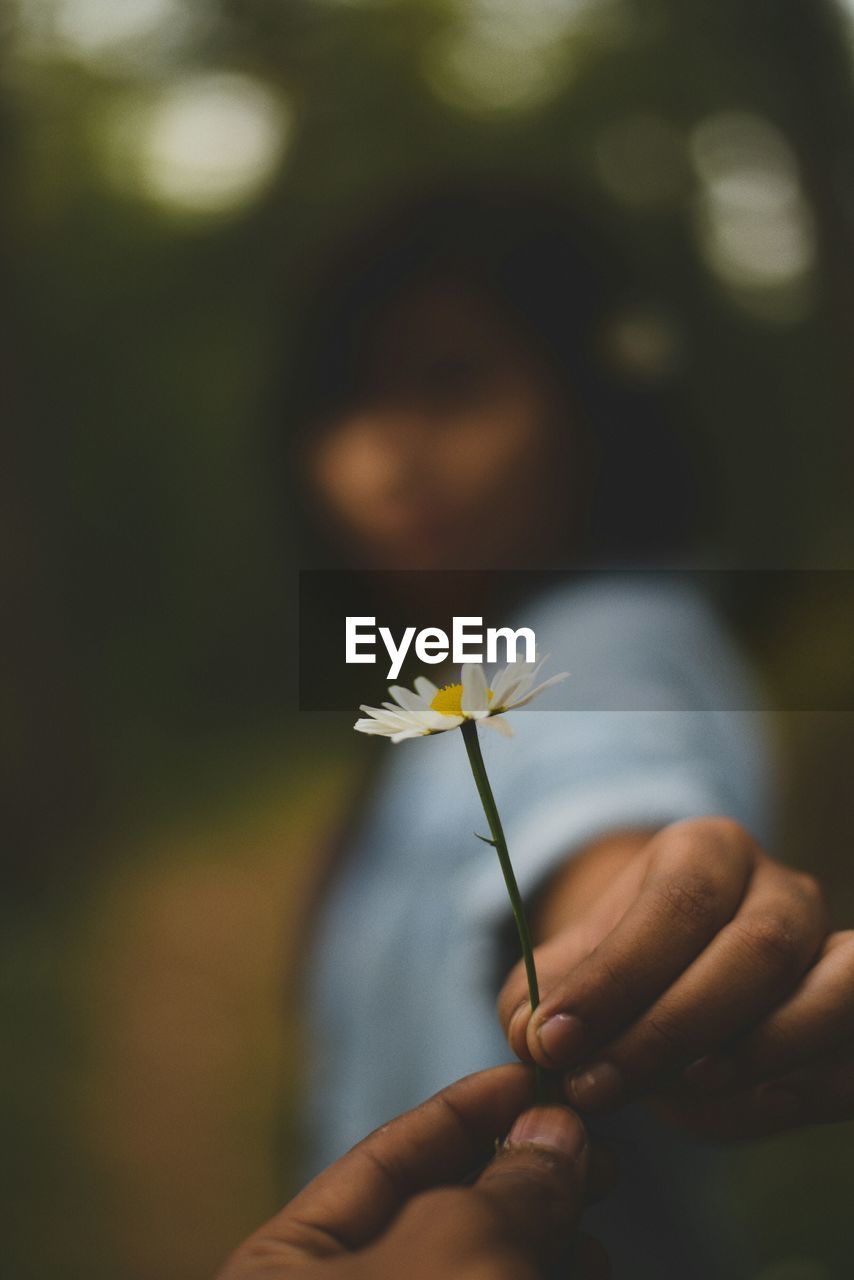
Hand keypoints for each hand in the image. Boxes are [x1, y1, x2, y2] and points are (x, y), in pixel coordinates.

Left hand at [217, 1065, 610, 1278]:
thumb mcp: (458, 1255)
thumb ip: (503, 1186)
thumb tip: (557, 1125)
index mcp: (286, 1264)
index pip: (385, 1157)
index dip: (469, 1110)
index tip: (540, 1080)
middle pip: (437, 1212)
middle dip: (521, 1175)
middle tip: (595, 1147)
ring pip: (474, 1266)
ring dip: (543, 1234)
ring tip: (596, 1217)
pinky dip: (542, 1277)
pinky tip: (591, 1263)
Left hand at [499, 817, 853, 1137]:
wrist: (675, 985)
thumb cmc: (616, 976)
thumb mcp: (565, 974)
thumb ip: (537, 1001)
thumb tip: (532, 1037)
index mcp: (705, 852)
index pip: (677, 903)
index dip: (618, 976)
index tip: (555, 1041)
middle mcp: (781, 889)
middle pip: (755, 948)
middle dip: (671, 1028)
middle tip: (596, 1088)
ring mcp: (832, 948)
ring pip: (834, 989)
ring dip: (757, 1053)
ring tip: (675, 1094)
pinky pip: (853, 1053)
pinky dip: (802, 1089)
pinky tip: (728, 1113)